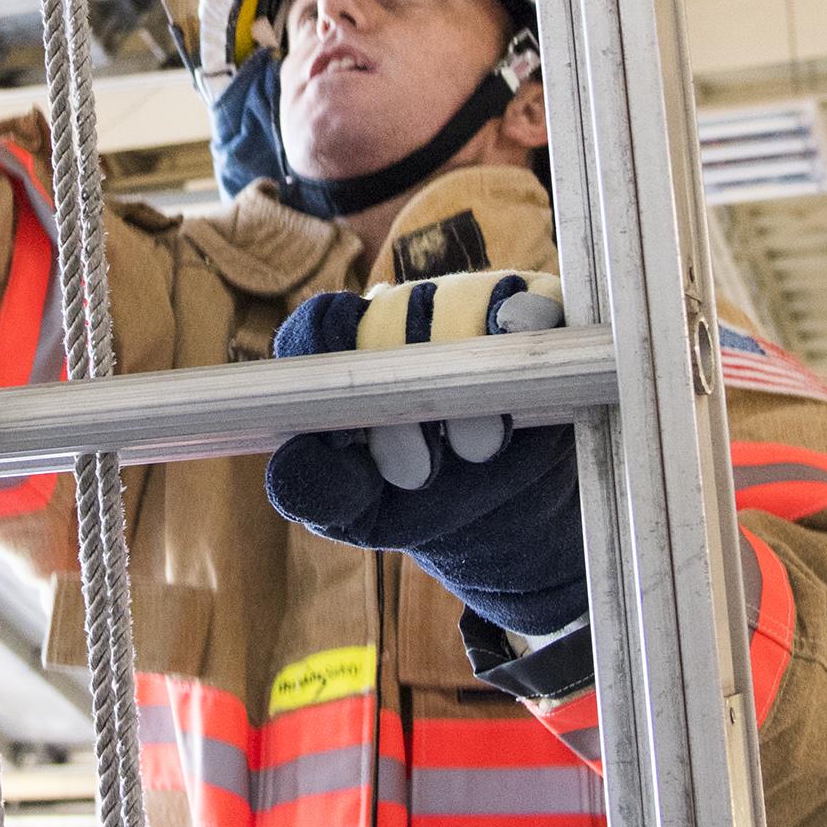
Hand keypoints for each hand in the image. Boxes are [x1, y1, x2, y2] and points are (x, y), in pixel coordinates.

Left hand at [263, 271, 587, 638]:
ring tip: (475, 450)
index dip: (325, 353)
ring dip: (467, 372)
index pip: (321, 325)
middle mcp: (405, 318)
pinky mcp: (537, 313)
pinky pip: (528, 299)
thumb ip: (319, 491)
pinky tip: (514, 340)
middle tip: (414, 474)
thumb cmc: (420, 505)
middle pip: (390, 314)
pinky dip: (524, 316)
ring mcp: (472, 307)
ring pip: (458, 303)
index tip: (340, 413)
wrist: (511, 527)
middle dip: (402, 391)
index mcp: (350, 355)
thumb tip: (289, 457)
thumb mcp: (363, 514)